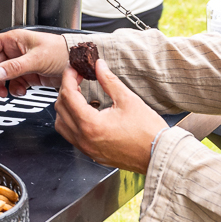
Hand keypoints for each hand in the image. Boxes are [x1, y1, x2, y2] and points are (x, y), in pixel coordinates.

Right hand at [0, 29, 69, 96]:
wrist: (78, 63)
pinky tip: (20, 91)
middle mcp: (14, 51)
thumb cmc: (62, 51)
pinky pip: (12, 83)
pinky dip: (13, 90)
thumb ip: (15, 67)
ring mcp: (19, 64)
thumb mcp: (37, 58)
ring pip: (0, 75)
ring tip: (3, 92)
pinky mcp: (26, 75)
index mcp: (13, 40)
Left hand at [53, 56, 167, 172]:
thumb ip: (109, 81)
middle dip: (66, 90)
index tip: (73, 69)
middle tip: (77, 79)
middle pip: (61, 108)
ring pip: (62, 125)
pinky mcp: (92, 153)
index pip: (68, 95)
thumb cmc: (148, 132)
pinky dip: (72, 122)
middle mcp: (84, 139)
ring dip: (66, 108)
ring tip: (78, 96)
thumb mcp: (128, 100)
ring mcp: (86, 148)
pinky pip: (72, 136)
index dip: (68, 77)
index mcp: (91, 124)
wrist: (159, 155)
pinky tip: (85, 113)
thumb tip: (99, 66)